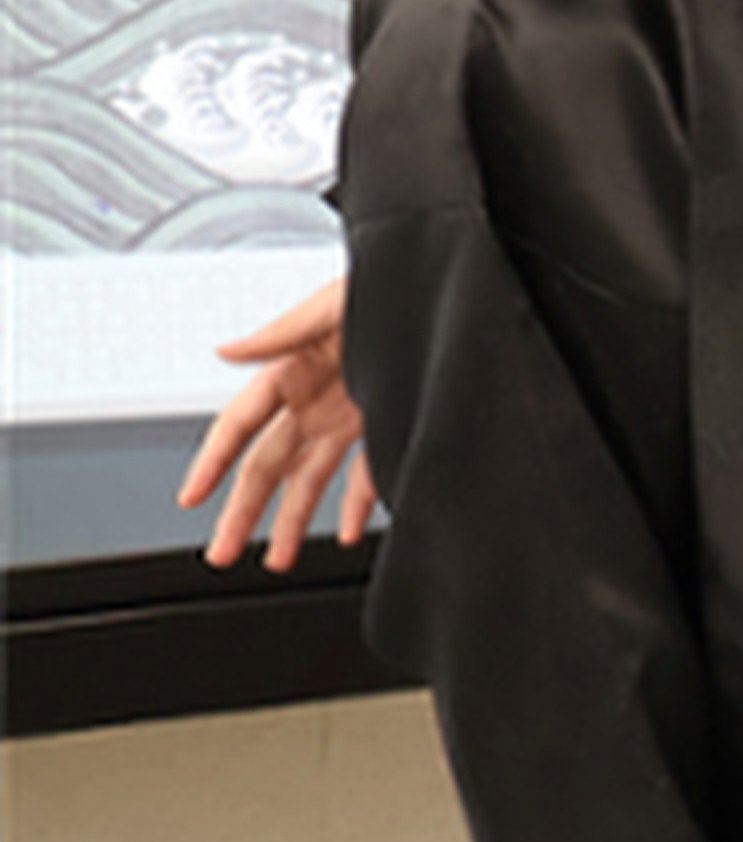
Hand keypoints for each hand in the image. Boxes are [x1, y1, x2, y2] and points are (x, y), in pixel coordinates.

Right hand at [176, 277, 375, 572]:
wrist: (451, 289)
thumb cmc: (393, 284)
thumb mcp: (336, 302)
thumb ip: (282, 331)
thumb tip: (228, 350)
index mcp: (294, 367)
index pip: (241, 422)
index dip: (212, 460)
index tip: (191, 496)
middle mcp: (317, 397)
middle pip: (269, 463)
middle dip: (243, 510)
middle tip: (223, 552)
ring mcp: (351, 413)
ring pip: (312, 477)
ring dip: (294, 519)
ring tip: (279, 558)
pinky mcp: (389, 421)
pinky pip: (368, 472)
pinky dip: (359, 504)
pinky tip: (351, 532)